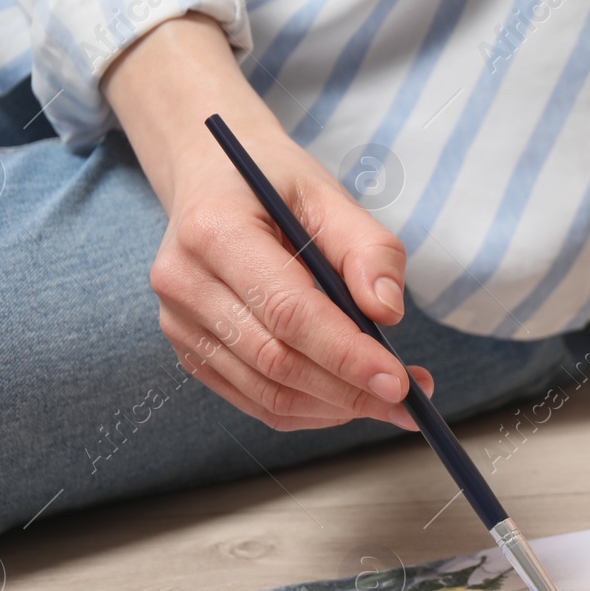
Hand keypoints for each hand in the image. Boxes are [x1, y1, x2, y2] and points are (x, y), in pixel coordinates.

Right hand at [102, 14, 431, 430]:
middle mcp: (184, 283)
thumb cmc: (274, 185)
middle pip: (277, 361)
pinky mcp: (190, 351)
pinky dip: (311, 410)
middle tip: (410, 399)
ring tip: (391, 400)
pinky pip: (256, 401)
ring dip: (337, 407)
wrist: (210, 180)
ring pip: (268, 393)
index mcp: (214, 232)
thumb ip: (367, 249)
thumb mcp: (328, 195)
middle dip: (351, 390)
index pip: (287, 311)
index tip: (399, 381)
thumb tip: (387, 313)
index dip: (346, 354)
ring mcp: (180, 323)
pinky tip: (349, 398)